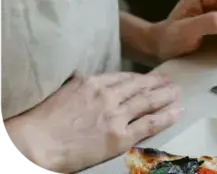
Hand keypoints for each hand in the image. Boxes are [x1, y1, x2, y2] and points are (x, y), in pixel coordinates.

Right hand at [3, 72, 180, 173]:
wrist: (34, 143)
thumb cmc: (40, 122)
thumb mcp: (62, 91)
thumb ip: (79, 86)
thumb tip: (83, 83)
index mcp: (93, 82)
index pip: (122, 77)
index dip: (138, 78)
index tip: (147, 78)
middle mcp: (108, 95)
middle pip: (140, 86)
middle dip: (157, 84)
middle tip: (170, 81)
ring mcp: (116, 115)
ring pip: (148, 101)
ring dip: (166, 96)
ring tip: (178, 93)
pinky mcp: (119, 136)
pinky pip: (149, 123)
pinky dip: (166, 116)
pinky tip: (177, 111)